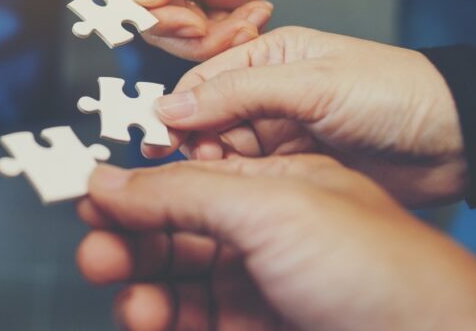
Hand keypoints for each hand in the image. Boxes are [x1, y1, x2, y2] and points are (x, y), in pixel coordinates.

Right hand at [76, 156, 475, 330]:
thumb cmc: (382, 262)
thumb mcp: (274, 204)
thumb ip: (184, 188)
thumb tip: (110, 177)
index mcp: (274, 165)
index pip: (188, 161)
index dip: (138, 179)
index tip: (93, 200)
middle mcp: (266, 216)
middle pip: (175, 220)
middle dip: (129, 237)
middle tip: (97, 257)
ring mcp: (265, 272)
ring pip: (180, 273)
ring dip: (142, 284)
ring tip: (128, 301)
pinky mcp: (262, 319)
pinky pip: (198, 314)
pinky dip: (167, 316)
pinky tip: (150, 318)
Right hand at [135, 0, 273, 62]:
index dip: (147, 16)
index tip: (188, 26)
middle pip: (156, 20)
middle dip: (190, 36)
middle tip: (227, 34)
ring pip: (189, 30)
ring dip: (218, 38)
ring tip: (250, 24)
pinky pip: (220, 27)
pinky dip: (239, 31)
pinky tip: (259, 14)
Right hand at [151, 26, 465, 206]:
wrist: (458, 141)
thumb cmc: (396, 93)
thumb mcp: (311, 84)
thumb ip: (237, 93)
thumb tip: (170, 104)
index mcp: (267, 57)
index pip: (200, 81)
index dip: (171, 109)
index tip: (149, 138)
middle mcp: (267, 95)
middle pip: (204, 121)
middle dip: (189, 143)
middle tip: (181, 166)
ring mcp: (279, 135)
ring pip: (222, 154)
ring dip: (211, 168)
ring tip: (212, 182)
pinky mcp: (293, 172)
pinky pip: (248, 180)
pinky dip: (236, 189)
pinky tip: (233, 196)